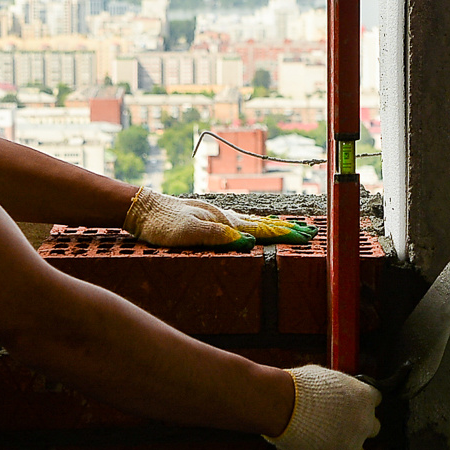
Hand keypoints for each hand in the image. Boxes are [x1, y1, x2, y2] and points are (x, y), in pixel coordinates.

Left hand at [123, 190, 316, 248]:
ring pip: (252, 221)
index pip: (261, 229)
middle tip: (308, 232)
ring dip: (272, 226)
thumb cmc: (162, 223)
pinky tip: (253, 226)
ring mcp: (216, 216)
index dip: (283, 234)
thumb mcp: (188, 233)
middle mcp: (224, 216)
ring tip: (289, 228)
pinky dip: (255, 224)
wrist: (141, 208)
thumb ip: (217, 236)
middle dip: (285, 229)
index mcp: (224, 221)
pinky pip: (239, 222)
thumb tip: (247, 241)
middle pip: (261, 224)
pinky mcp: (207, 218)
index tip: (305, 237)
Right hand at [264, 365, 379, 449]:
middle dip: (362, 430)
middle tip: (347, 428)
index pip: (375, 400)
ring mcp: (348, 445)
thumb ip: (334, 388)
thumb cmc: (301, 385)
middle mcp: (362, 423)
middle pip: (375, 430)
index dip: (363, 403)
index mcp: (363, 397)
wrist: (284, 402)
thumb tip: (329, 392)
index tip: (355, 404)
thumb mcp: (324, 377)